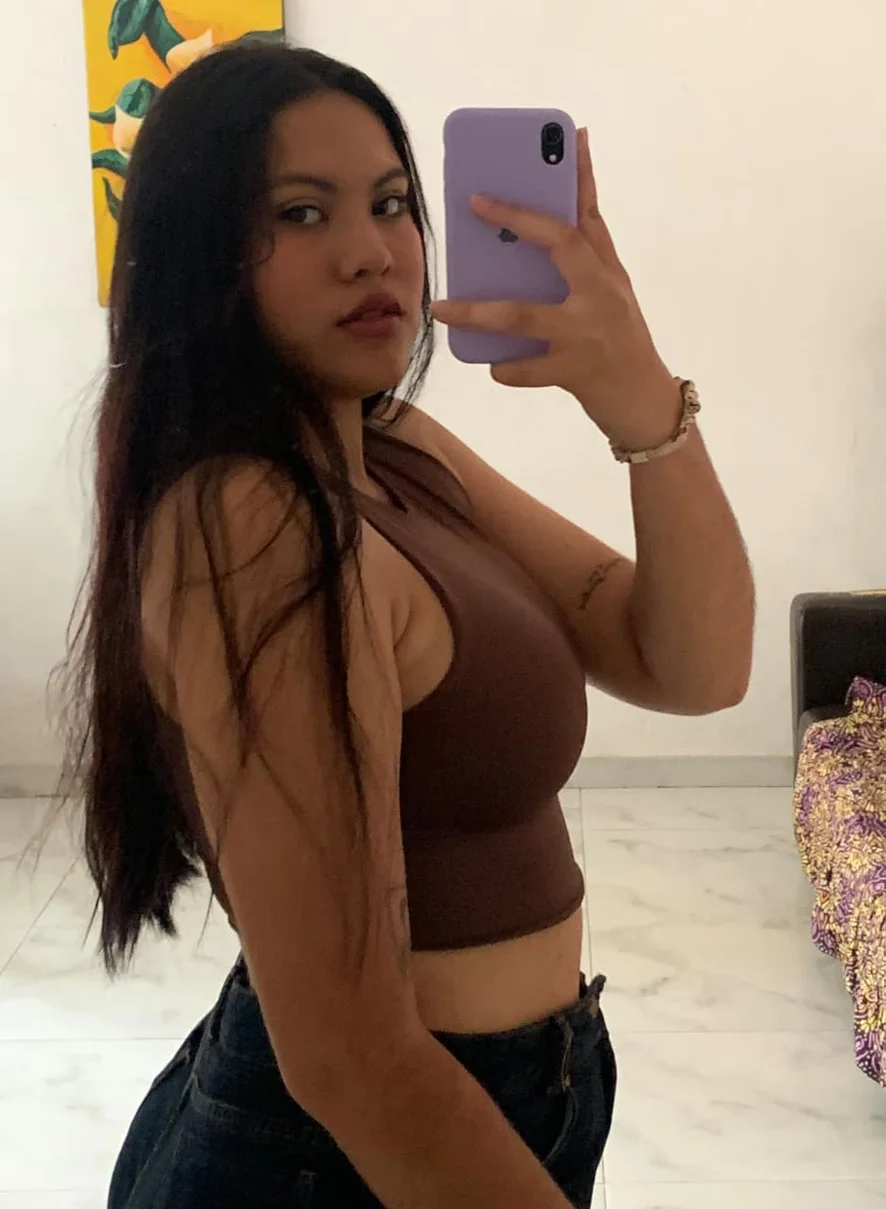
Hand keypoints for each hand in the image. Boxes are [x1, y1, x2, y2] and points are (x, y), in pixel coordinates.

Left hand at [431, 128, 681, 449]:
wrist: (645, 403)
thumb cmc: (619, 345)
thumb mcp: (610, 297)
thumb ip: (583, 264)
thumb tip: (533, 233)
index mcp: (609, 271)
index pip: (591, 214)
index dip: (581, 173)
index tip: (569, 134)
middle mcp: (601, 294)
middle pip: (558, 245)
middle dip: (517, 220)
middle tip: (475, 202)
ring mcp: (588, 333)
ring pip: (522, 316)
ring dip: (477, 312)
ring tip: (442, 308)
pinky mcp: (576, 371)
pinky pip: (525, 368)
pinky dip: (505, 368)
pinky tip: (492, 365)